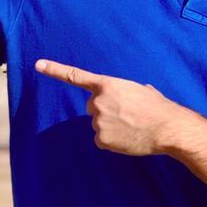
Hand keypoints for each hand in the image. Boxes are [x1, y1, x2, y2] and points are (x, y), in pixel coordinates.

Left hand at [34, 59, 199, 155]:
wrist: (168, 128)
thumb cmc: (158, 107)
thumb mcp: (142, 90)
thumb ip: (128, 91)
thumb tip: (137, 94)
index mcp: (107, 85)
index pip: (75, 76)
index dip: (54, 70)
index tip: (38, 65)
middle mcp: (98, 102)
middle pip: (92, 107)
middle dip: (105, 110)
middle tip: (127, 114)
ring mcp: (98, 122)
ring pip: (99, 124)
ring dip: (111, 126)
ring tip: (132, 126)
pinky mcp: (102, 139)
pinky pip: (102, 140)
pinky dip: (112, 141)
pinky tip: (128, 138)